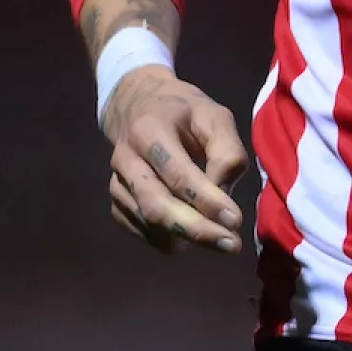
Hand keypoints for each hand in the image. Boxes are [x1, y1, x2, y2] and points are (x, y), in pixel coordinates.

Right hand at [102, 66, 248, 255]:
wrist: (138, 105)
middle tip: (231, 245)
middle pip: (156, 205)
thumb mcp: (213, 115)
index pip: (177, 173)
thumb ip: (226, 149)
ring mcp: (116, 183)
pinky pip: (140, 231)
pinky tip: (191, 235)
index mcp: (149, 130)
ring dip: (185, 238)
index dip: (207, 200)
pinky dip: (167, 240)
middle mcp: (125, 159)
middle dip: (196, 230)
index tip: (236, 220)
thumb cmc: (184, 112)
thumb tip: (224, 193)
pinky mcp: (116, 202)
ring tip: (219, 239)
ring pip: (148, 222)